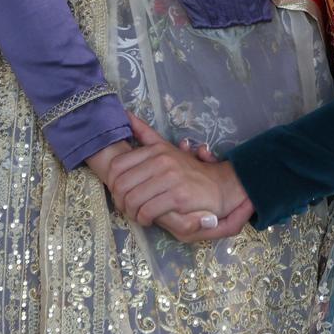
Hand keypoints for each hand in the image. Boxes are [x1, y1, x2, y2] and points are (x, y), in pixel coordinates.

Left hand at [107, 113, 251, 233]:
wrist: (221, 185)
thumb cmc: (189, 170)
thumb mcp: (166, 146)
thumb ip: (145, 133)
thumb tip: (126, 115)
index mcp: (155, 150)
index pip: (117, 166)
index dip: (111, 182)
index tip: (119, 192)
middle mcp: (162, 161)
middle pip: (121, 185)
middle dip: (119, 201)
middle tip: (125, 207)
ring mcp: (170, 178)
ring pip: (133, 199)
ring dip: (131, 212)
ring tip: (136, 214)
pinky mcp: (178, 197)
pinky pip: (148, 210)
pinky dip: (144, 218)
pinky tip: (147, 219)